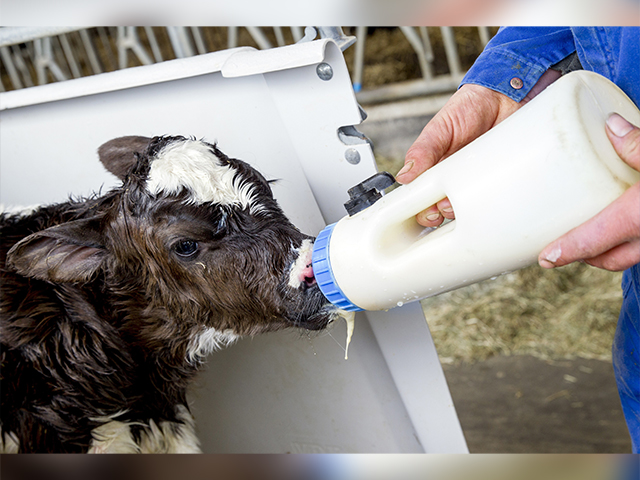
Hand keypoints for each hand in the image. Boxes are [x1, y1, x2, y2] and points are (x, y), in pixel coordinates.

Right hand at [399, 69, 560, 226]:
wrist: (507, 94)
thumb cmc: (470, 106)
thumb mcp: (440, 128)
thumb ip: (422, 151)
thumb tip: (404, 176)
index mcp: (435, 166)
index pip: (421, 195)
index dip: (419, 208)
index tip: (422, 212)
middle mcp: (454, 176)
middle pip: (440, 207)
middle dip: (437, 214)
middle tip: (439, 211)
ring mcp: (477, 179)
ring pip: (465, 207)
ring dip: (461, 209)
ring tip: (461, 200)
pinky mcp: (498, 177)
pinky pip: (493, 197)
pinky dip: (488, 201)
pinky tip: (484, 197)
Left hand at [539, 113, 639, 271]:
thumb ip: (637, 143)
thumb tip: (611, 126)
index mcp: (638, 216)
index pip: (593, 241)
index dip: (566, 251)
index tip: (544, 258)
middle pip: (608, 258)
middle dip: (582, 255)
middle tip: (558, 248)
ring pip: (627, 256)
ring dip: (605, 252)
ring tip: (586, 237)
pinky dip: (626, 244)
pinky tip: (620, 226)